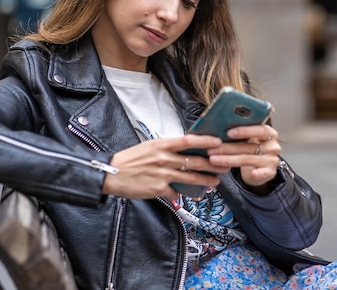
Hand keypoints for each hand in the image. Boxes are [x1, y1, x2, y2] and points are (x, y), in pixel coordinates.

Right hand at [102, 134, 227, 200]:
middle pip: (194, 160)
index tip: (218, 142)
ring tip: (216, 181)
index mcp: (162, 144)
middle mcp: (164, 158)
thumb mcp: (150, 147)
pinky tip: (186, 196)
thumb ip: (167, 148)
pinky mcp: (159, 188)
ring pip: (191, 177)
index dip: (205, 141)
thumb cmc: (130, 159)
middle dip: (213, 164)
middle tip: (224, 166)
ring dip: (206, 180)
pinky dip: (181, 195)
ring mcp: (162, 173)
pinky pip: (176, 192)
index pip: (189, 140)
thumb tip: (185, 149)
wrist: (112, 174)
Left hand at [208, 124, 279, 191]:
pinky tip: (253, 174)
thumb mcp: (248, 139)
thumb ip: (238, 134)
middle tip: (211, 149)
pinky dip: (258, 174)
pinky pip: (263, 173)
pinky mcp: (271, 172)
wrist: (260, 168)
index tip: (228, 133)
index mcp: (269, 133)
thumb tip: (217, 129)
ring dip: (229, 160)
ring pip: (248, 159)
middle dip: (228, 148)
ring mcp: (272, 159)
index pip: (258, 130)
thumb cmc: (250, 149)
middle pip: (249, 146)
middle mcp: (272, 145)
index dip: (244, 131)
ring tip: (213, 160)